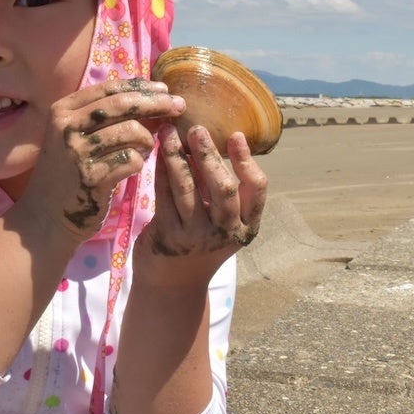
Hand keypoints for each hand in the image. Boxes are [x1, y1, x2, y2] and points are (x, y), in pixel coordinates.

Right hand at [17, 78, 185, 242]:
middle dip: (157, 103)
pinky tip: (135, 166)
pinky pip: (132, 159)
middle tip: (180, 106)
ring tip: (147, 147)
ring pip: (132, 131)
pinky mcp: (92, 177)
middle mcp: (67, 127)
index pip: (109, 88)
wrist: (45, 218)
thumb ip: (102, 117)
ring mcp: (78, 152)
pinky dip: (140, 161)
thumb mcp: (73, 137)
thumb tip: (149, 98)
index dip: (141, 86)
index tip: (164, 89)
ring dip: (148, 139)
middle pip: (124, 104)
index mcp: (63, 111)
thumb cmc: (65, 174)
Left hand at [134, 123, 267, 287]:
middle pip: (223, 186)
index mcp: (247, 226)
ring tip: (169, 132)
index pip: (256, 189)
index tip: (236, 135)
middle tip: (196, 129)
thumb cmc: (199, 243)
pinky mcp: (169, 237)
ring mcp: (197, 237)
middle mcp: (226, 233)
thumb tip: (209, 141)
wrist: (172, 285)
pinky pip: (164, 195)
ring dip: (177, 155)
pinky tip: (157, 153)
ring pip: (188, 187)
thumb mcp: (221, 222)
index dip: (247, 160)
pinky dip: (161, 170)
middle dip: (209, 154)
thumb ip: (220, 190)